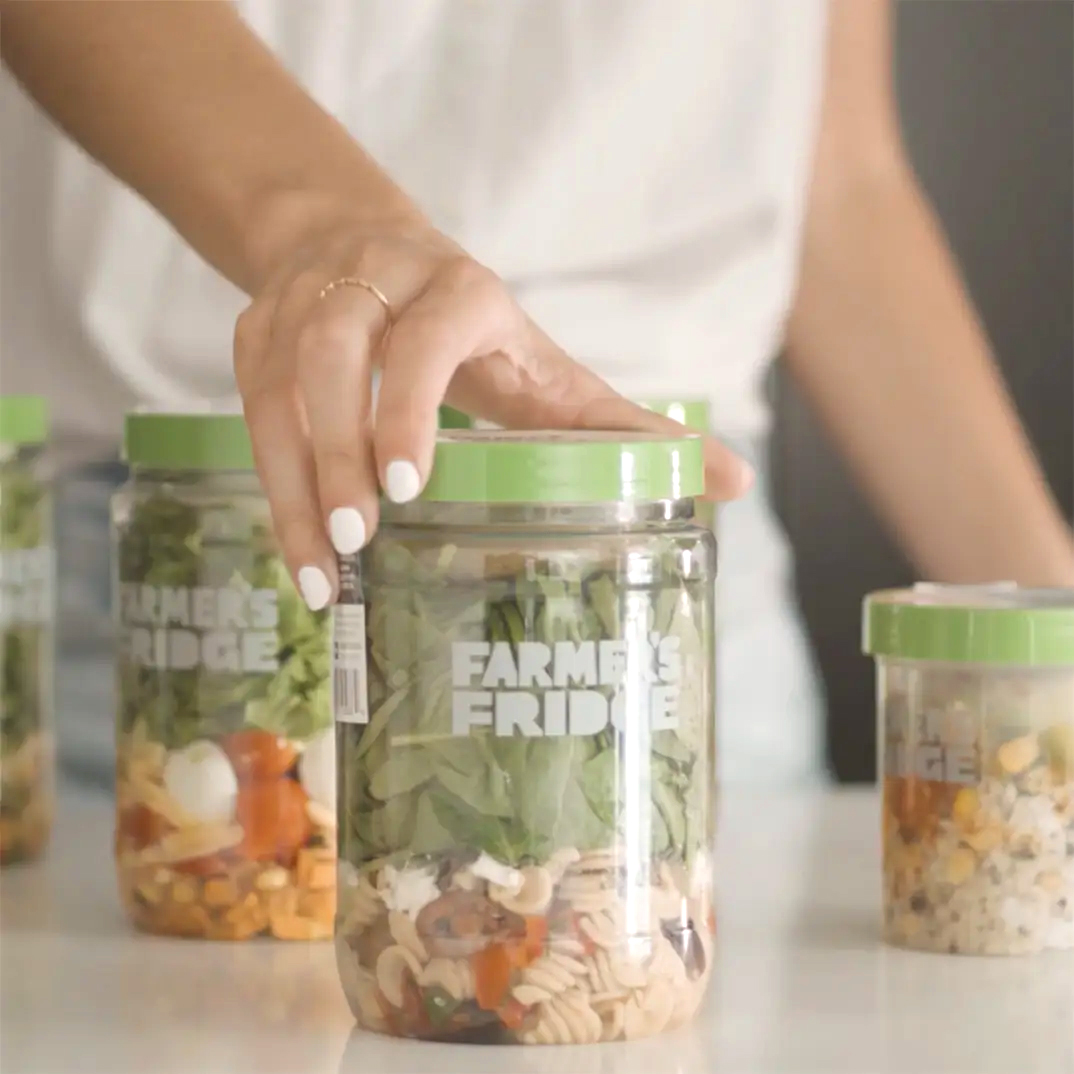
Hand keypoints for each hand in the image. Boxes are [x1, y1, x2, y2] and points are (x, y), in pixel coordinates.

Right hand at [233, 219, 753, 608]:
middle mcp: (376, 283)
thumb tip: (739, 484)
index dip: (410, 401)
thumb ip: (626, 425)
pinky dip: (269, 481)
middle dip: (339, 448)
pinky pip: (249, 407)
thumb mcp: (550, 370)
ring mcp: (307, 302)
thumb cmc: (475, 330)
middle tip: (359, 543)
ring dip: (294, 480)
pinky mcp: (259, 330)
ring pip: (280, 386)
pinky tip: (296, 552)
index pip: (427, 332)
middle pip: (337, 355)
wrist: (366, 249)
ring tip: (321, 575)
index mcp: (461, 291)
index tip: (406, 484)